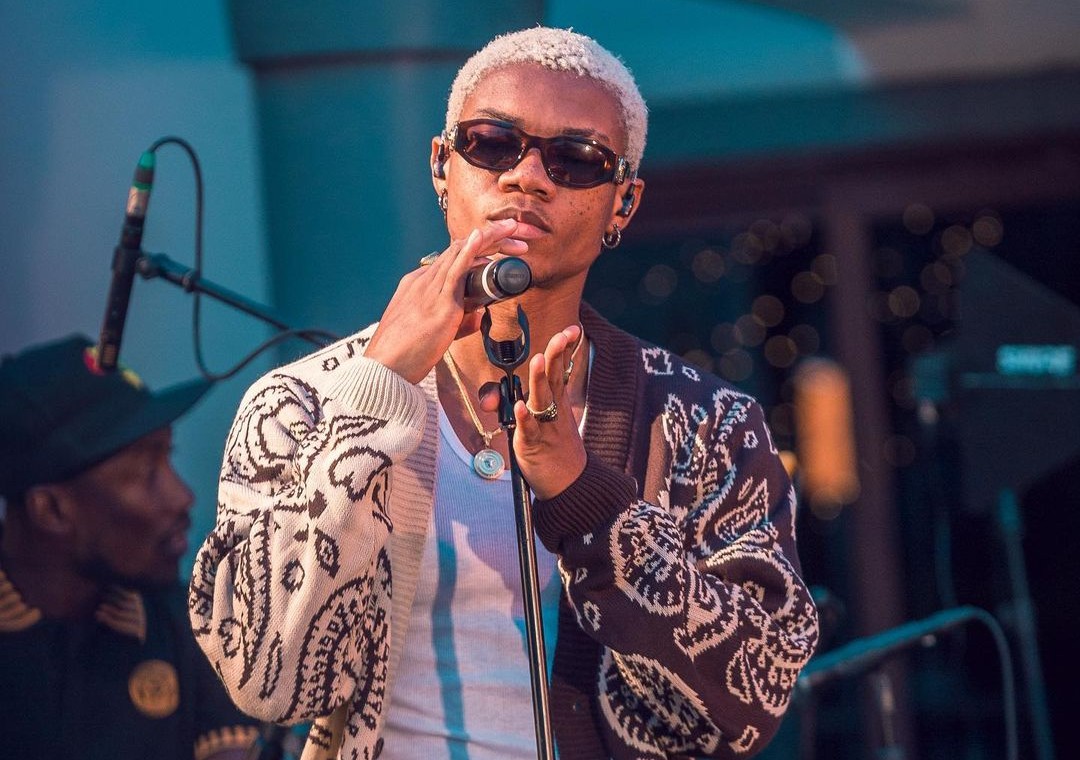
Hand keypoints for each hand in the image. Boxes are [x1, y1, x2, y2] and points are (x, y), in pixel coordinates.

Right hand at [365, 219, 526, 383]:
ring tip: (514, 229)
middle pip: (459, 248)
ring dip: (491, 237)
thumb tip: (480, 314)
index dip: (477, 247)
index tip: (498, 247)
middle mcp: (423, 281)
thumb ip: (459, 321)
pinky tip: (482, 237)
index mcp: (418, 285)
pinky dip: (470, 251)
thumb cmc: (406, 355)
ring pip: (461, 252)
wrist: (386, 369)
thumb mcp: (435, 332)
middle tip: (516, 230)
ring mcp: (430, 290)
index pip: (451, 257)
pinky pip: (455, 271)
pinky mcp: (439, 304)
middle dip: (491, 237)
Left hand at [510, 325, 587, 498]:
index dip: (565, 350)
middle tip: (562, 335)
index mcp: (557, 403)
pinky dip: (524, 418)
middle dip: (557, 355)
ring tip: (538, 359)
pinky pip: (529, 430)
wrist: (571, 485)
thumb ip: (519, 406)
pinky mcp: (533, 445)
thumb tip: (492, 397)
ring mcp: (544, 427)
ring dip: (539, 379)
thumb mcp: (541, 424)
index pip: (560, 370)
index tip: (572, 329)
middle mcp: (553, 411)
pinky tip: (520, 406)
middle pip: (554, 378)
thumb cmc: (555, 451)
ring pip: (542, 399)